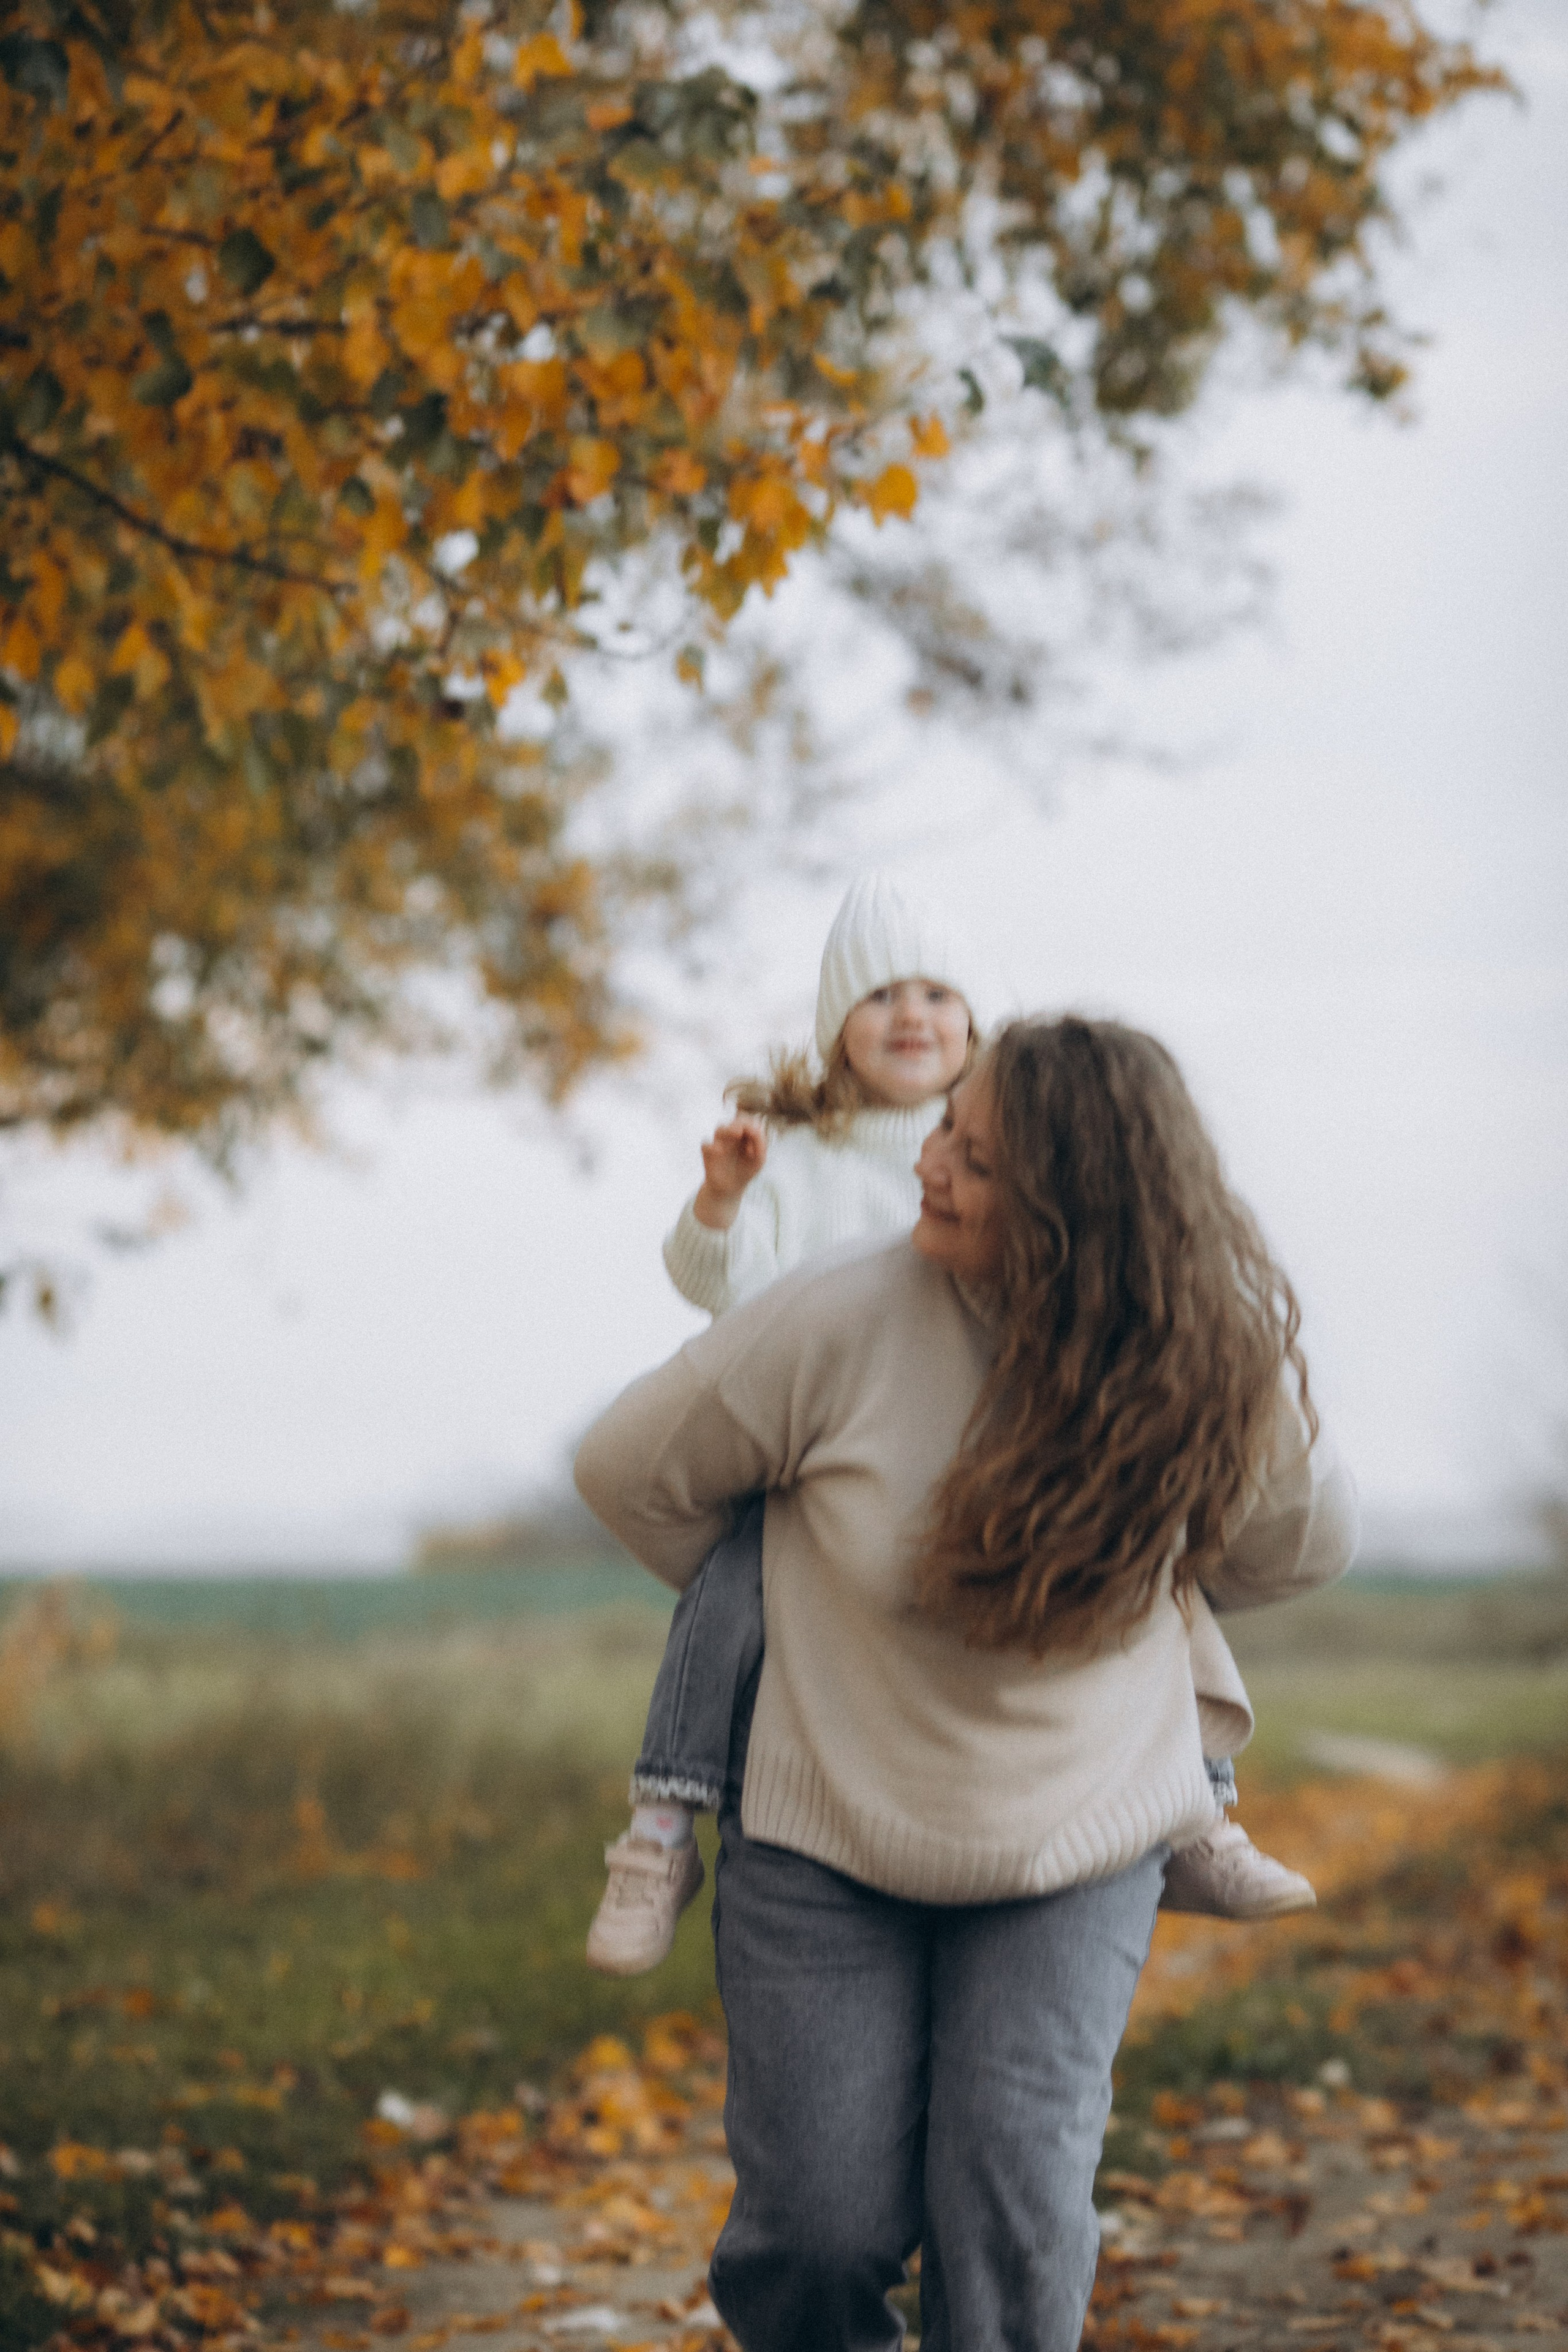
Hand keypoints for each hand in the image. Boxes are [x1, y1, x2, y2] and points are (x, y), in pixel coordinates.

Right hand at [692, 1115, 767, 1229]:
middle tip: (745, 1131)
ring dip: (728, 1130)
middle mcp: (730, 1136)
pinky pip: (705, 1143)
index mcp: (744, 1135)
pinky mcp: (708, 1153)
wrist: (730, 1189)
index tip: (755, 1141)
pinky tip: (720, 1151)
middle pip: (734, 1121)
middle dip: (740, 1123)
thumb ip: (760, 1143)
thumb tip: (756, 1129)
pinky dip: (712, 1146)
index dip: (752, 1126)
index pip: (748, 1121)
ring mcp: (718, 1142)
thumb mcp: (759, 1160)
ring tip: (738, 1134)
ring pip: (720, 1128)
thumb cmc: (746, 1172)